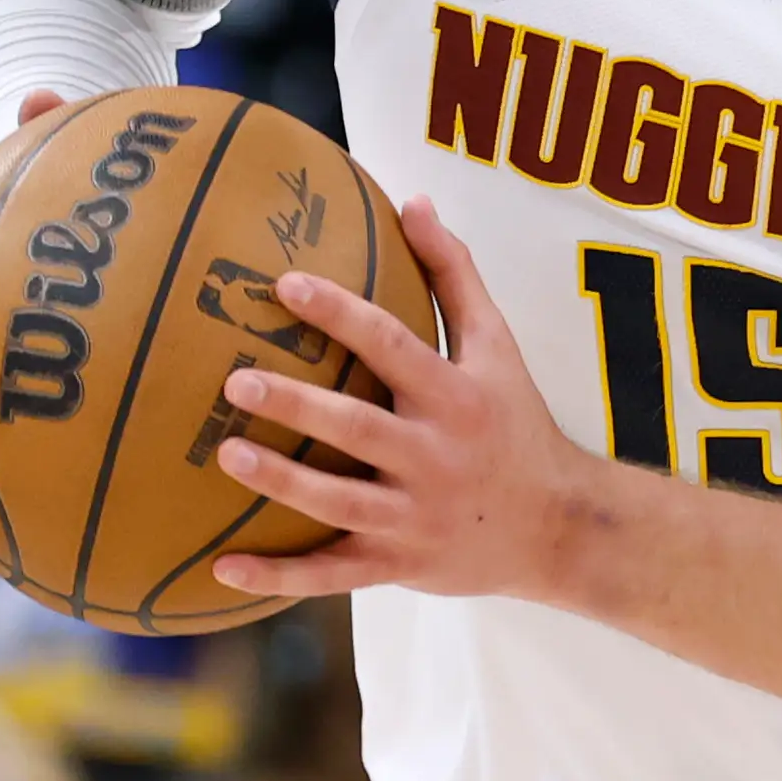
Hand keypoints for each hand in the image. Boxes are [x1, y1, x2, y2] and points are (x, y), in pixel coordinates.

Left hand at [204, 195, 607, 603]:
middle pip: (359, 429)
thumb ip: (454, 277)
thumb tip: (414, 203)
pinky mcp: (399, 564)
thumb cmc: (516, 423)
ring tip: (226, 455)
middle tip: (237, 381)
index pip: (395, 347)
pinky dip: (280, 577)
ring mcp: (416, 517)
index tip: (285, 285)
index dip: (340, 314)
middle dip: (298, 406)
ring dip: (282, 483)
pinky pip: (332, 574)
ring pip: (340, 503)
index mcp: (456, 398)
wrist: (560, 526)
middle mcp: (436, 457)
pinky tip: (222, 567)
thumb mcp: (498, 347)